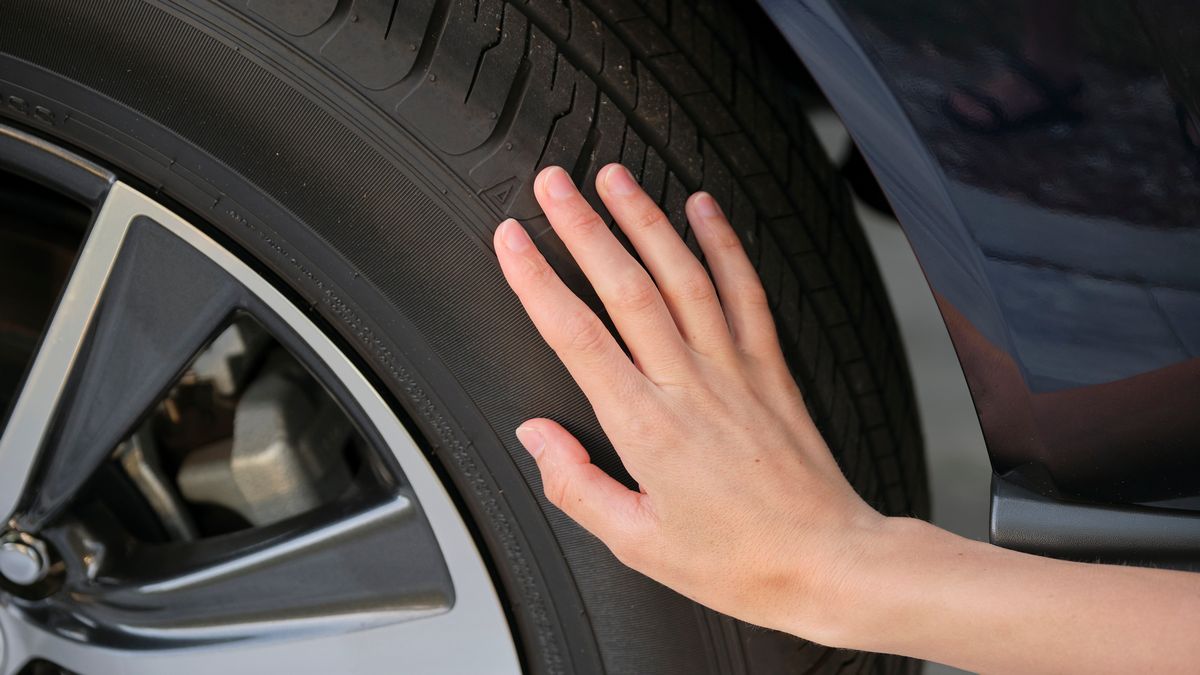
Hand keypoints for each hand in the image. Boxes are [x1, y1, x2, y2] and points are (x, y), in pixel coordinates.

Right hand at [493, 164, 883, 636]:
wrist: (828, 563)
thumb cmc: (738, 561)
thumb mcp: (637, 544)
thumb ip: (576, 485)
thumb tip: (535, 436)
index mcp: (646, 428)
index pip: (577, 336)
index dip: (537, 280)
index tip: (511, 239)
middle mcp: (689, 386)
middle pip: (626, 288)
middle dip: (583, 227)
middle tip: (553, 184)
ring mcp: (735, 369)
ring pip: (683, 276)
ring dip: (645, 220)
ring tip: (614, 178)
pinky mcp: (772, 368)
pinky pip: (746, 292)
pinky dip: (724, 245)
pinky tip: (704, 209)